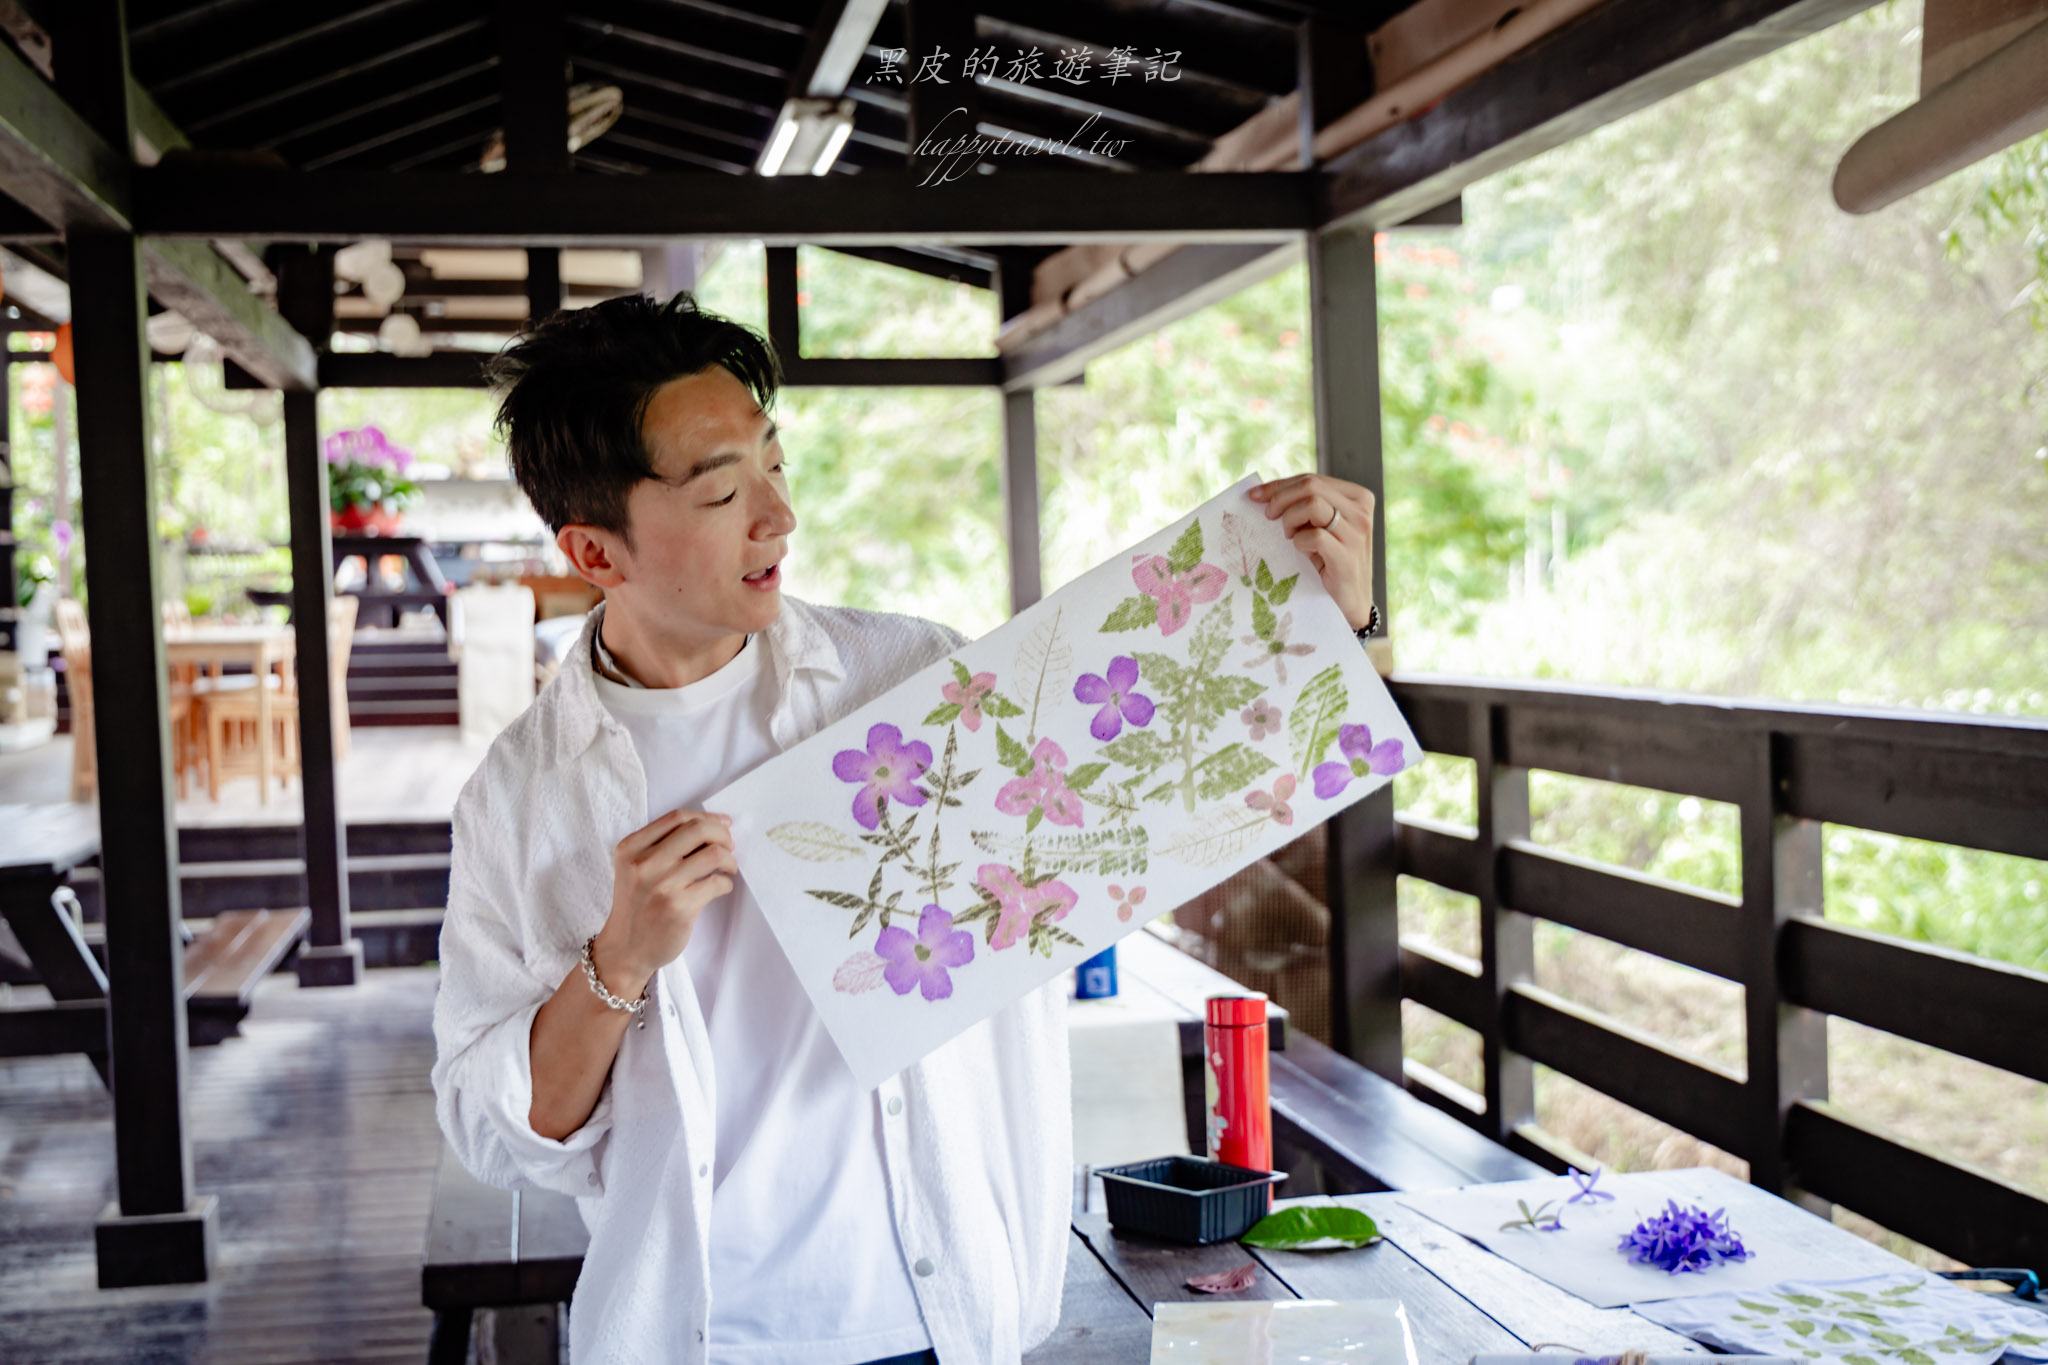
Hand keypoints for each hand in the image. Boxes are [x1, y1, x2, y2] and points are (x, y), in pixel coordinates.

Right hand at [594, 809, 736, 987]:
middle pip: (698, 830)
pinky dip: (725, 883)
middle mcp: (644, 863)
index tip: (722, 824)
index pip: (677, 817)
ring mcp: (662, 885)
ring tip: (728, 869)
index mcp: (631, 848)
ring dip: (729, 860)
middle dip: (722, 835)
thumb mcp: (635, 868)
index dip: (706, 817)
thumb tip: (712, 826)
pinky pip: (717, 883)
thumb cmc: (636, 905)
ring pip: (714, 854)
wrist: (625, 949)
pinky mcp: (680, 907)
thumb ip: (662, 845)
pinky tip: (719, 888)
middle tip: (729, 846)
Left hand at [1247, 474, 1377, 631]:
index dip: (1279, 485)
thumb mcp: (1320, 527)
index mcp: (1357, 497)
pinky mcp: (1347, 556)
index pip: (1312, 479)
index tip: (1254, 496)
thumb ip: (1304, 506)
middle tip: (1269, 518)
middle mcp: (1361, 510)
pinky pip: (1314, 536)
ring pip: (1312, 504)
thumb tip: (1260, 493)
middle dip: (1281, 499)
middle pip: (1311, 486)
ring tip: (1290, 537)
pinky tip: (1302, 552)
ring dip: (1291, 519)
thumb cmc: (1328, 563)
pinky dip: (1300, 542)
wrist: (1348, 604)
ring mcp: (1357, 533)